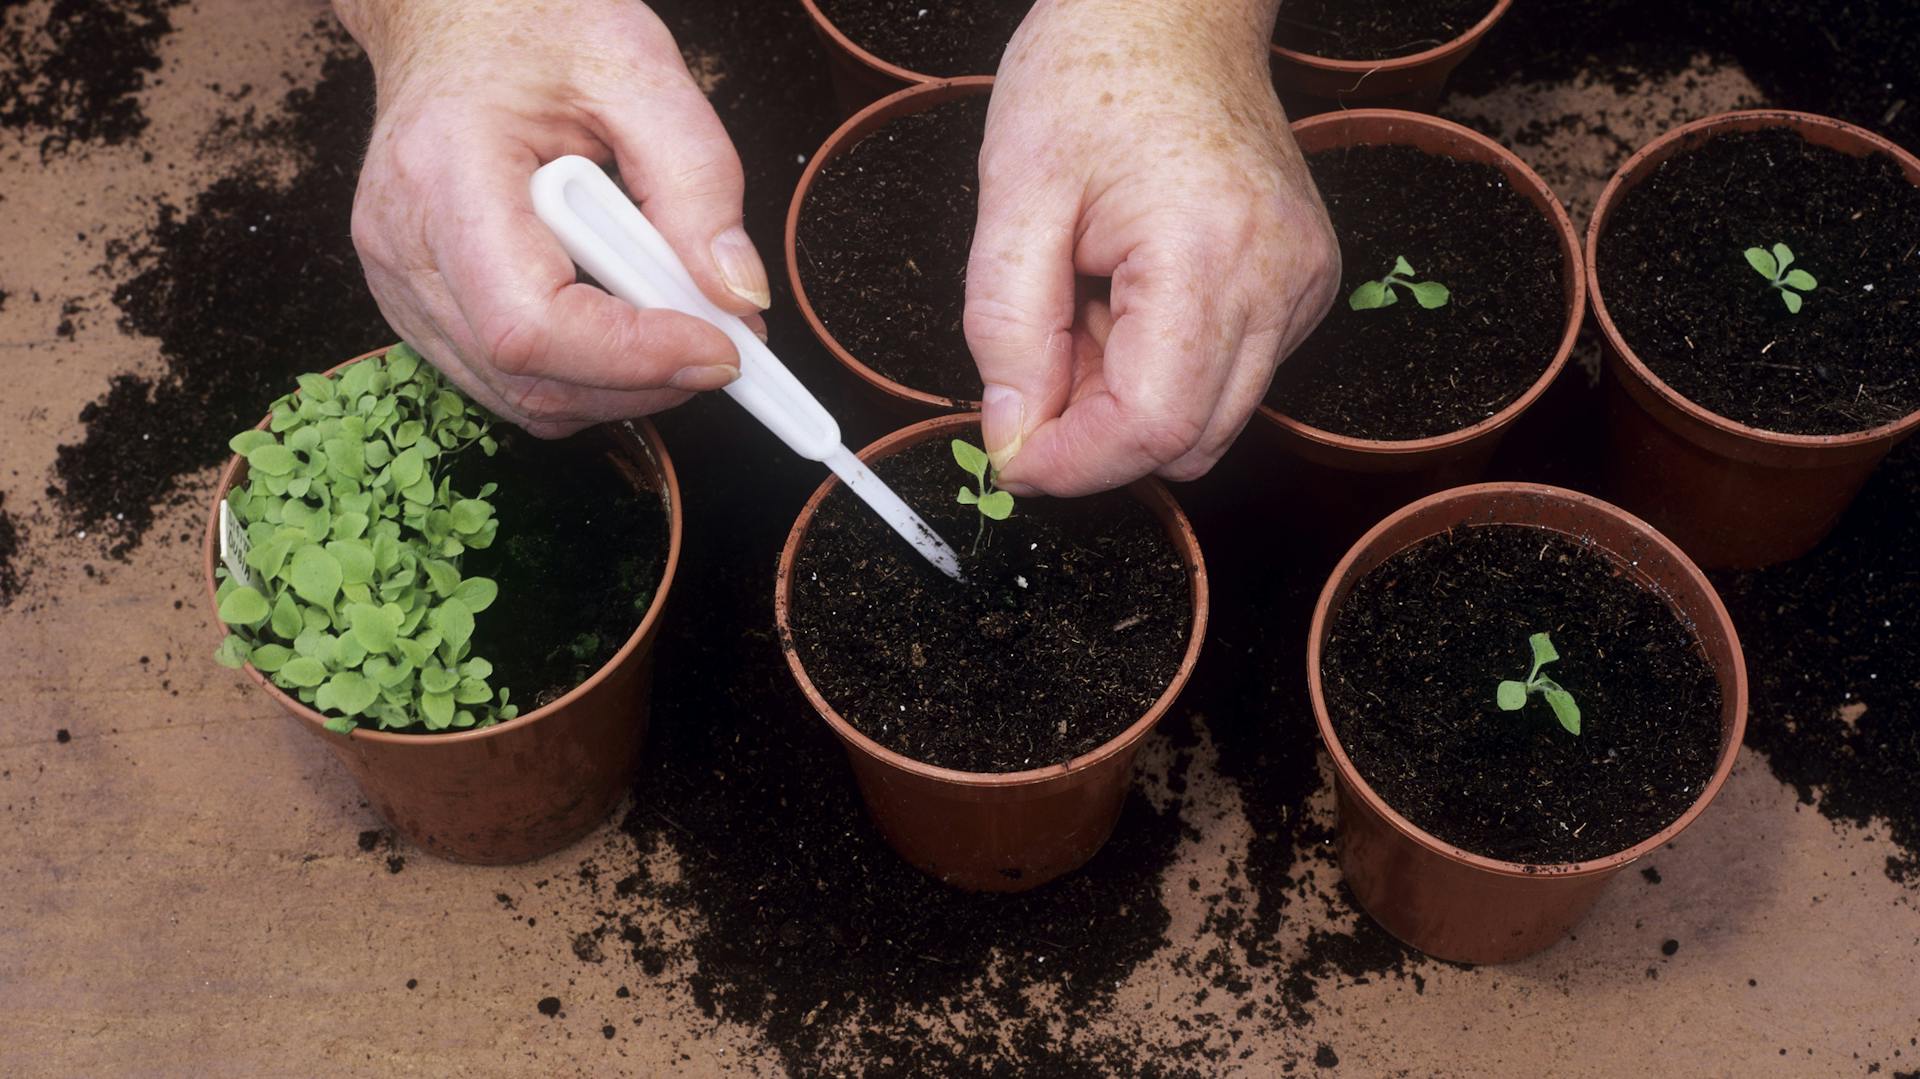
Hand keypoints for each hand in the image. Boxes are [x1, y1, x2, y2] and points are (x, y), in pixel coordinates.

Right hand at [333, 0, 769, 436]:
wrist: (451, 17)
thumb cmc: (534, 27)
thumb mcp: (642, 72)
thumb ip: (701, 182)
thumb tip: (739, 298)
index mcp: (447, 172)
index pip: (530, 322)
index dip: (633, 356)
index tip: (722, 346)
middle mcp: (405, 244)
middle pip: (528, 376)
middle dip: (645, 379)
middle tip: (726, 338)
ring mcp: (400, 284)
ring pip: (521, 397)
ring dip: (620, 386)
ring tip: (678, 319)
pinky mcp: (415, 307)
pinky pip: (505, 381)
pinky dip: (583, 376)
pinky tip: (623, 321)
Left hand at [966, 0, 1339, 494]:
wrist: (1174, 13)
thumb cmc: (1092, 75)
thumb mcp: (1013, 194)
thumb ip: (1004, 329)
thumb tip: (1013, 437)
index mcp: (1205, 255)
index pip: (1150, 427)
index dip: (1071, 464)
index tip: (1012, 459)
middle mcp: (1278, 281)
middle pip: (1188, 442)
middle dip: (1097, 433)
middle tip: (1039, 355)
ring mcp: (1304, 284)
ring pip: (1212, 421)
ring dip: (1130, 399)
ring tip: (1087, 305)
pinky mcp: (1307, 284)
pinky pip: (1233, 376)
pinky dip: (1167, 366)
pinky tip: (1130, 294)